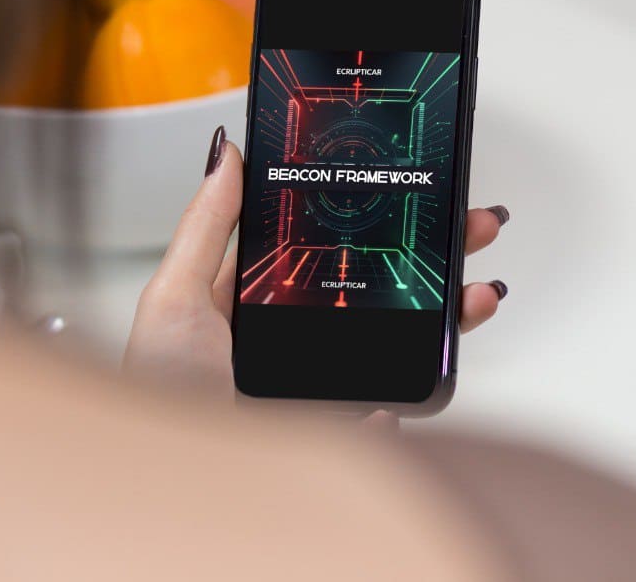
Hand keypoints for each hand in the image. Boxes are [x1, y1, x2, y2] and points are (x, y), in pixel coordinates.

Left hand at [123, 126, 509, 401]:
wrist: (174, 483)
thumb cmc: (158, 393)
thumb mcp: (173, 298)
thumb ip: (205, 226)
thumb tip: (227, 153)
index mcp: (262, 298)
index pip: (334, 244)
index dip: (378, 216)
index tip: (415, 188)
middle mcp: (300, 335)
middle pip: (383, 284)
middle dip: (437, 253)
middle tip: (473, 226)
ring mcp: (325, 381)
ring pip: (403, 339)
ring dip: (450, 316)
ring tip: (477, 297)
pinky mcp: (342, 428)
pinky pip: (392, 405)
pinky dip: (416, 391)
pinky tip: (419, 373)